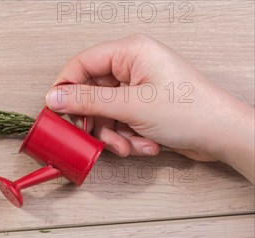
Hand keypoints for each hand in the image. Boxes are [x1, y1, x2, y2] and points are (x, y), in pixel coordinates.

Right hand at [46, 34, 253, 182]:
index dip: (66, 88)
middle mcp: (133, 67)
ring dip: (113, 135)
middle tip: (97, 136)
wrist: (223, 135)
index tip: (56, 111)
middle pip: (91, 93)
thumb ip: (87, 102)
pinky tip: (144, 144)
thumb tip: (54, 98)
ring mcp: (138, 88)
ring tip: (131, 144)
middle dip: (97, 121)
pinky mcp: (143, 107)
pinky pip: (119, 123)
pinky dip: (127, 137)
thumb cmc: (192, 111)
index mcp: (131, 52)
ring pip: (104, 113)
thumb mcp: (131, 106)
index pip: (82, 63)